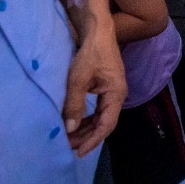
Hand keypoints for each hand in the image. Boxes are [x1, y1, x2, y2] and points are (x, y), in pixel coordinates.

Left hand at [64, 29, 125, 155]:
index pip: (106, 125)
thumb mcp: (79, 79)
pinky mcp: (104, 87)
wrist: (97, 31)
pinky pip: (97, 109)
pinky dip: (86, 118)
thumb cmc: (90, 53)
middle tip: (67, 146)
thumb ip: (75, 104)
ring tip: (69, 138)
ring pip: (100, 117)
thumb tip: (70, 129)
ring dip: (86, 128)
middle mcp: (117, 96)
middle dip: (86, 136)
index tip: (78, 152)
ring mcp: (111, 92)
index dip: (93, 140)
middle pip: (104, 123)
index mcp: (116, 94)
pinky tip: (75, 122)